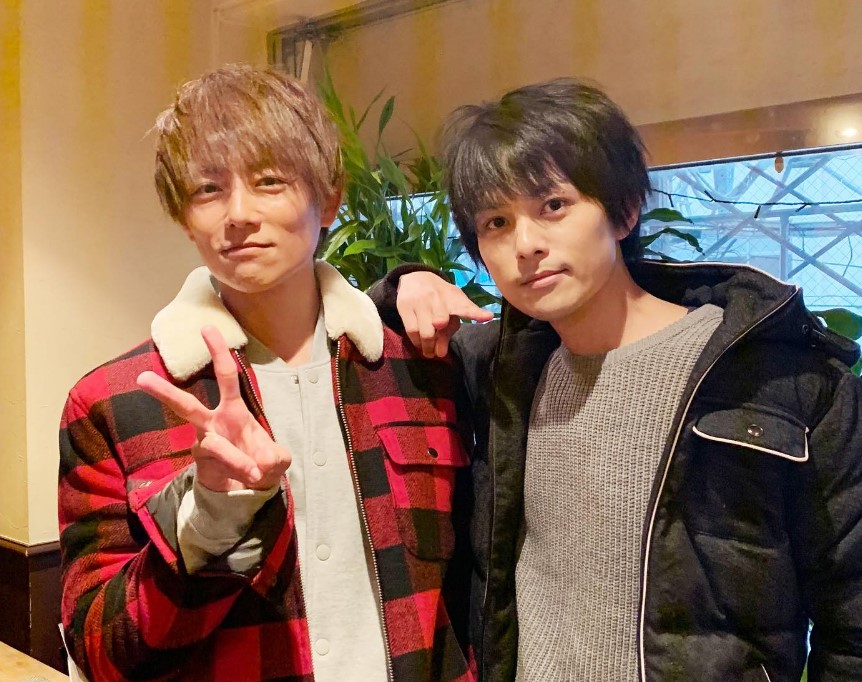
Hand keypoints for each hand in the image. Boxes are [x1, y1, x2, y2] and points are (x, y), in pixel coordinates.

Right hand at [137, 325, 290, 491]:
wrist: (249, 489)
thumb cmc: (261, 461)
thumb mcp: (278, 458)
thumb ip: (275, 457)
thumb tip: (262, 462)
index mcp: (233, 410)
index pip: (226, 376)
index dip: (218, 352)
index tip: (206, 328)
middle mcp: (213, 424)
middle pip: (186, 405)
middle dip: (165, 393)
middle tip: (142, 378)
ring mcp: (205, 446)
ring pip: (213, 446)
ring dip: (234, 458)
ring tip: (252, 471)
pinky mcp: (203, 468)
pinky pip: (223, 469)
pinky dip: (241, 473)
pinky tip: (251, 477)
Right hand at [397, 272, 493, 357]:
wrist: (415, 277)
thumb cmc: (439, 299)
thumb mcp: (449, 310)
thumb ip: (448, 333)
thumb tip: (440, 354)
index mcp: (454, 299)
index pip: (466, 307)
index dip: (477, 313)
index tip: (488, 317)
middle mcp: (437, 298)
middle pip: (441, 321)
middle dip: (439, 336)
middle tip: (435, 351)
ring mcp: (421, 301)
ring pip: (425, 331)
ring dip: (427, 346)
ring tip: (428, 351)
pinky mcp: (405, 306)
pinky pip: (412, 330)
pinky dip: (416, 341)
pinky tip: (419, 343)